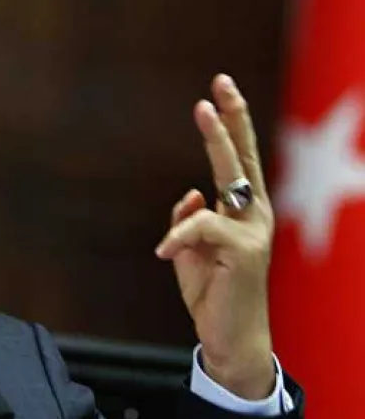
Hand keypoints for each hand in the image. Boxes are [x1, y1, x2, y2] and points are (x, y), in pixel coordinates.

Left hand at [155, 74, 275, 399]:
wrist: (230, 336)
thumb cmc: (213, 292)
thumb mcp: (191, 251)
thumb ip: (190, 220)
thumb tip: (191, 193)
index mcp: (243, 212)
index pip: (238, 161)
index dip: (230, 125)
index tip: (219, 91)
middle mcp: (254, 215)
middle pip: (243, 157)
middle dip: (232, 118)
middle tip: (221, 81)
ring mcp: (252, 231)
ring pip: (231, 176)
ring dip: (216, 141)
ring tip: (203, 109)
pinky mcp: (244, 251)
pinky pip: (201, 228)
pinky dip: (178, 237)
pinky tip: (164, 253)